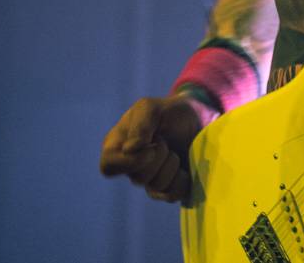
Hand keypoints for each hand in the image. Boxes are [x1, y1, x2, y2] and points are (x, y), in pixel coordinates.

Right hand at [98, 94, 212, 202]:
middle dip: (158, 157)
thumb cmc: (167, 111)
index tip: (149, 148)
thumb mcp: (151, 108)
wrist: (195, 119)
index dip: (128, 162)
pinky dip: (181, 179)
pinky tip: (182, 166)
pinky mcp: (167, 189)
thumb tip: (128, 150)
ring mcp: (148, 179)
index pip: (108, 166)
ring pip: (156, 187)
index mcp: (117, 145)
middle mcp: (130, 166)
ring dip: (171, 165)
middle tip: (164, 140)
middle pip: (137, 179)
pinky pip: (171, 195)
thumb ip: (140, 125)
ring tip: (173, 149)